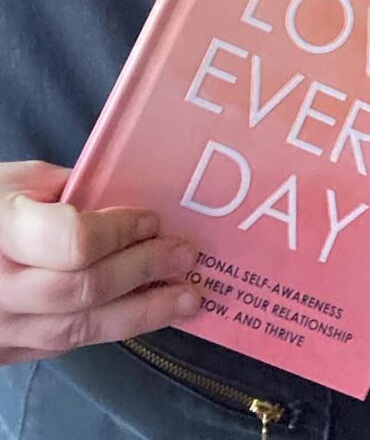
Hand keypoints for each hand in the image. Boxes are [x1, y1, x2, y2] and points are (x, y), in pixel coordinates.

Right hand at [0, 160, 199, 364]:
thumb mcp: (16, 180)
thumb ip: (71, 191)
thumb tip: (131, 201)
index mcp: (1, 231)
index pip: (72, 242)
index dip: (120, 232)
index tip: (153, 219)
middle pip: (82, 292)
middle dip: (143, 272)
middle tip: (186, 256)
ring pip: (78, 331)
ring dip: (142, 314)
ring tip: (188, 298)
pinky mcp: (5, 353)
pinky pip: (65, 345)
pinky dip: (111, 328)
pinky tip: (146, 313)